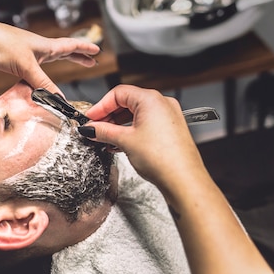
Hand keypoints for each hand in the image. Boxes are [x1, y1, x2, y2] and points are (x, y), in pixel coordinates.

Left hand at [0, 21, 99, 93]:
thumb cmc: (0, 45)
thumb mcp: (26, 66)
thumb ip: (43, 84)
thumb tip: (59, 100)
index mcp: (44, 46)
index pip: (70, 46)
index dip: (84, 49)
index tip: (97, 50)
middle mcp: (36, 49)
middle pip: (62, 52)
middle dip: (76, 57)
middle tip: (89, 61)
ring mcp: (24, 55)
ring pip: (46, 62)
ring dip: (58, 66)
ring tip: (66, 70)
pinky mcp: (12, 62)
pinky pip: (32, 72)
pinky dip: (39, 78)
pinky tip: (37, 85)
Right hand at [81, 85, 205, 188]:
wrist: (184, 180)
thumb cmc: (163, 158)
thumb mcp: (125, 141)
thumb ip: (104, 131)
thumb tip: (91, 128)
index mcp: (151, 99)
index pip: (118, 93)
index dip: (100, 106)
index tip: (90, 118)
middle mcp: (162, 103)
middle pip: (127, 102)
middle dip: (109, 116)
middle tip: (95, 128)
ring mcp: (168, 116)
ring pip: (136, 114)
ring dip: (119, 125)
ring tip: (106, 138)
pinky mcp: (171, 129)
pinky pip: (146, 123)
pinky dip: (132, 130)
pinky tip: (121, 143)